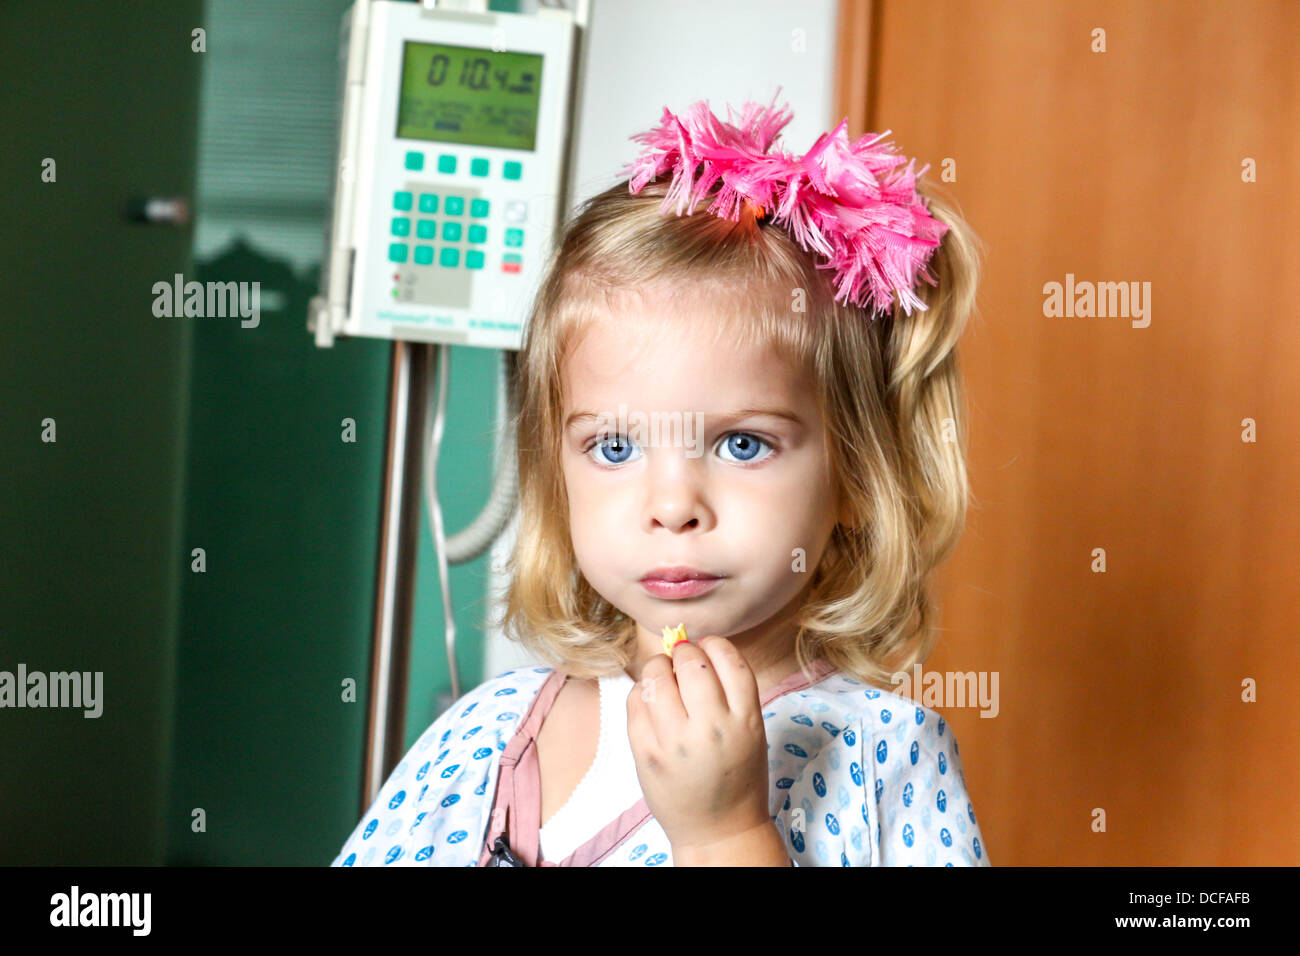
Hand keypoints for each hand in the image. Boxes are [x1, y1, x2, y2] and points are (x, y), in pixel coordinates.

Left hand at [625, 636, 771, 853]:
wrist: (718, 831)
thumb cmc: (737, 776)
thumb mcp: (750, 731)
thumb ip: (728, 692)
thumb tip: (691, 646)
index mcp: (746, 719)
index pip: (729, 659)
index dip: (715, 644)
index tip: (707, 647)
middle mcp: (711, 728)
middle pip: (691, 662)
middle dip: (684, 653)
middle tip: (683, 663)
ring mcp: (675, 741)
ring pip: (656, 676)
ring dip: (658, 668)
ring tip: (663, 677)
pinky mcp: (645, 752)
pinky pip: (634, 701)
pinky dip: (641, 692)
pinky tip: (651, 702)